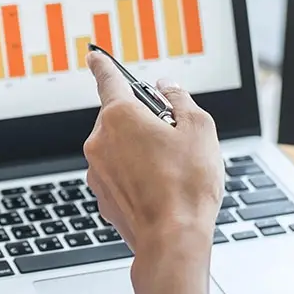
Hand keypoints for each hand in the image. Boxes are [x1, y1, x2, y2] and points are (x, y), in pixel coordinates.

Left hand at [84, 51, 223, 293]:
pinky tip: (158, 189)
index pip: (108, 80)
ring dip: (140, 151)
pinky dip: (135, 175)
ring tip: (171, 171)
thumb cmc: (187, 184)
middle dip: (144, 121)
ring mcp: (95, 169)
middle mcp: (99, 140)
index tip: (94, 55)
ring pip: (120, 148)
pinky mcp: (100, 193)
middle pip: (120, 117)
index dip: (104, 65)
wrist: (172, 238)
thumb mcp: (198, 128)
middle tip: (174, 138)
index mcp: (119, 116)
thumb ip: (179, 99)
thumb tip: (167, 88)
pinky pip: (119, 174)